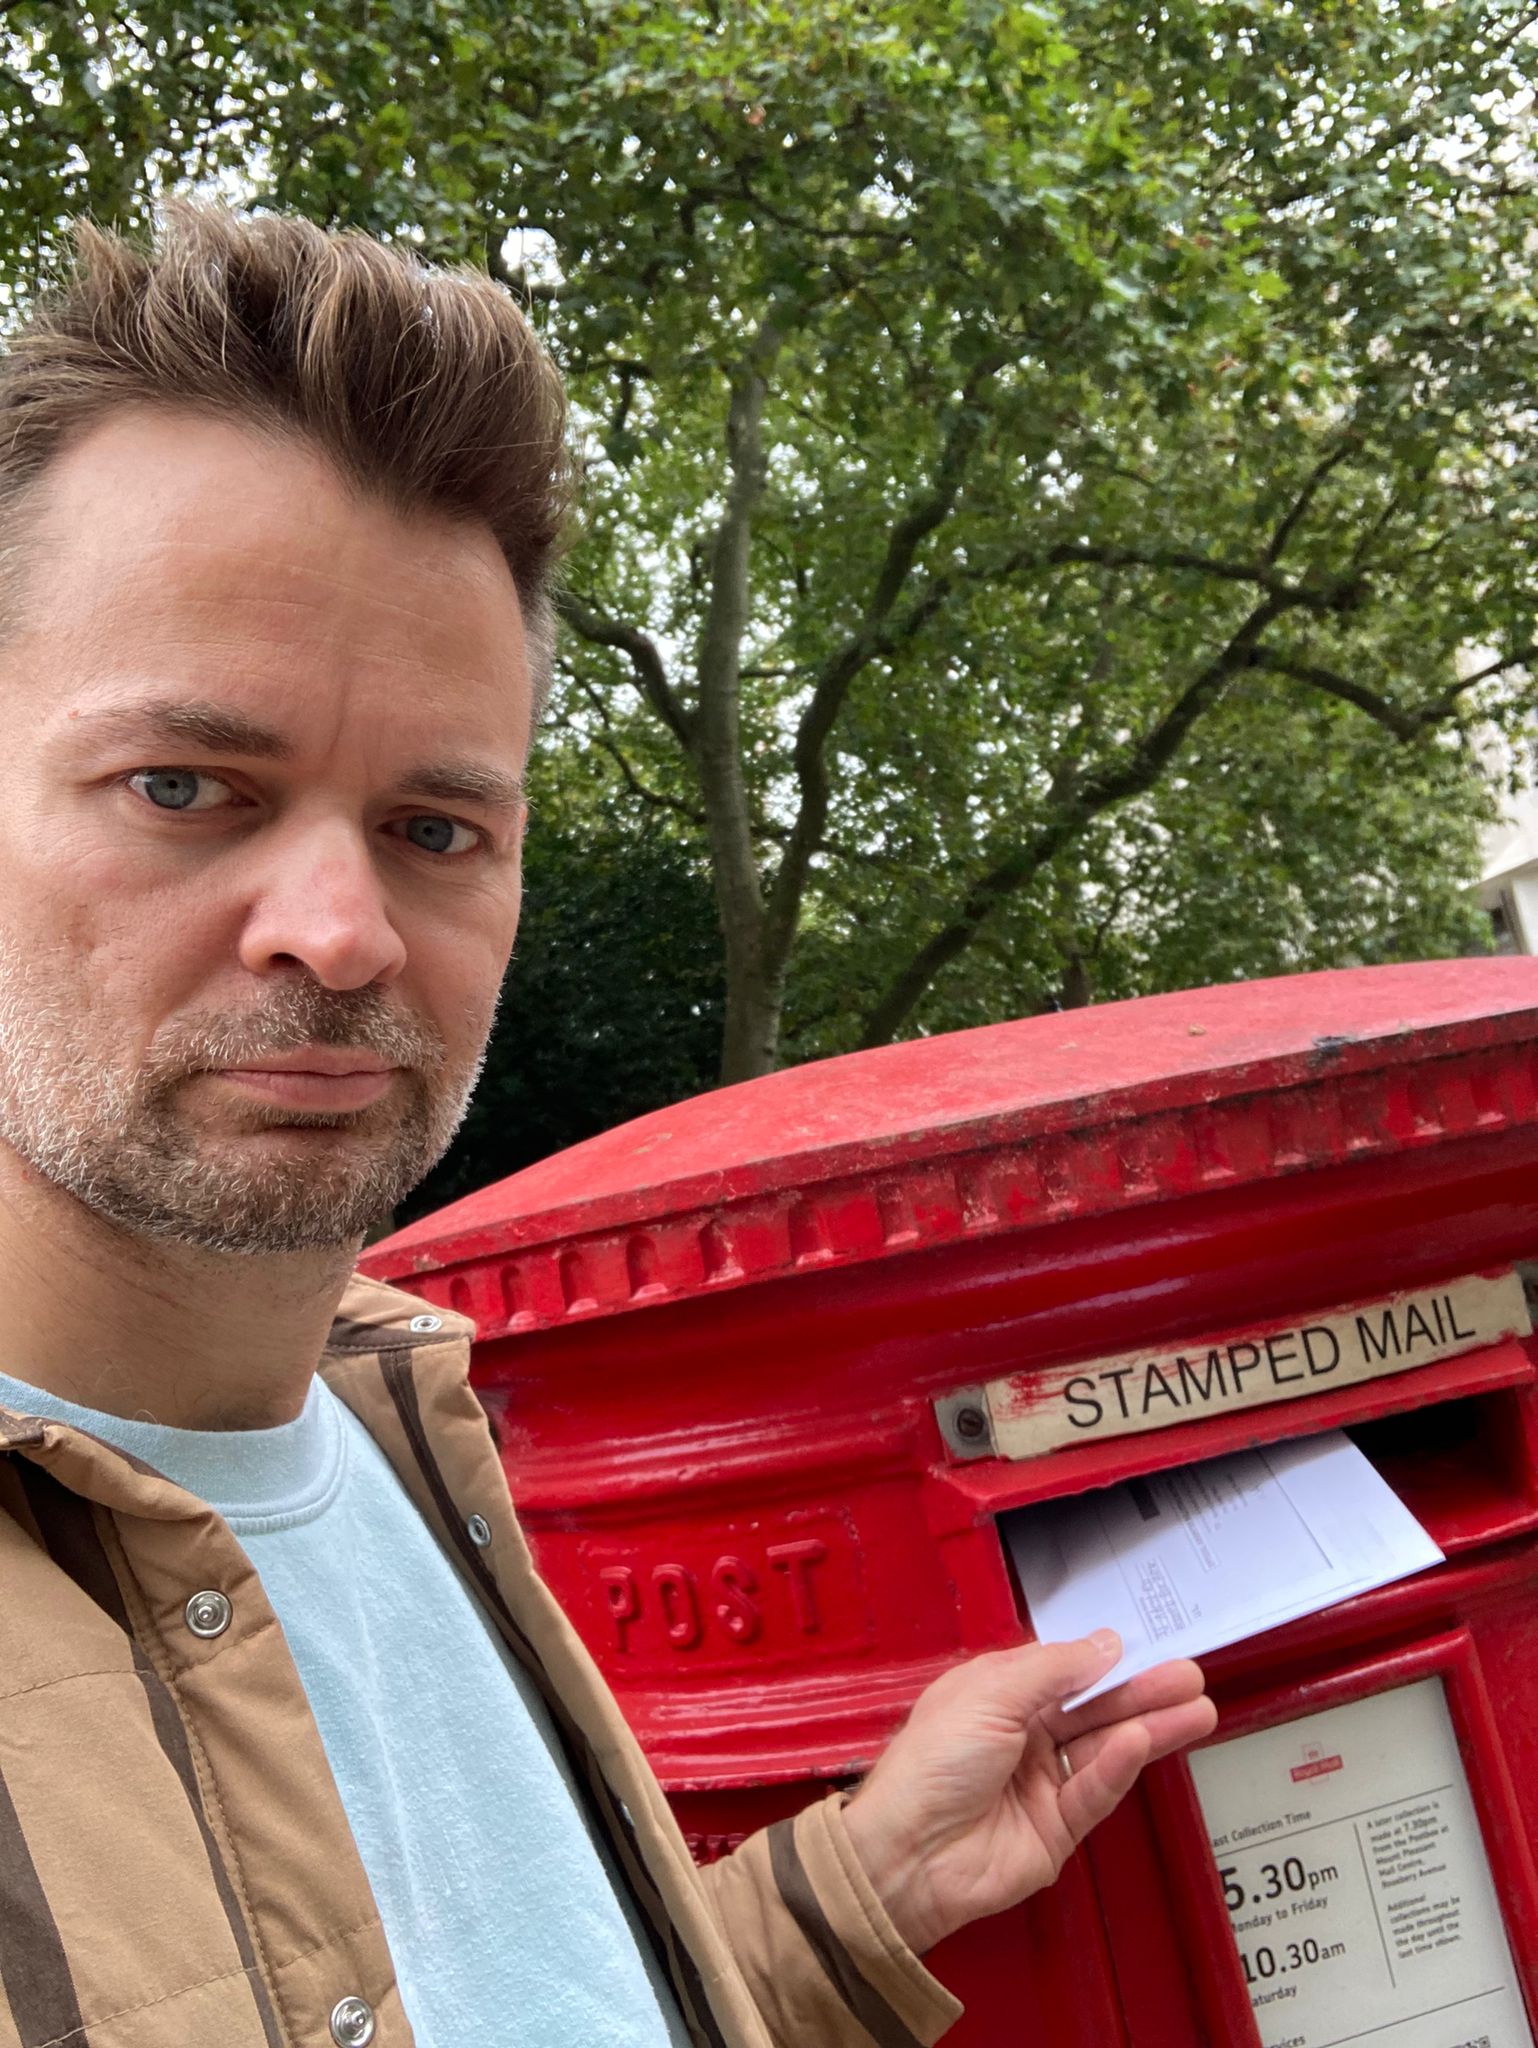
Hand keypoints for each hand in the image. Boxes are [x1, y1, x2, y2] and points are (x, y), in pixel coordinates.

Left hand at [841, 1631, 1215, 1954]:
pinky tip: (1143, 1742)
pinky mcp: (1056, 1830)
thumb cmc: (928, 1766)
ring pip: (1106, 1749)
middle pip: (1095, 1710)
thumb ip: (1053, 1670)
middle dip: (1143, 1693)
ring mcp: (1041, 1784)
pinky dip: (1118, 1766)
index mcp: (998, 1696)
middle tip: (1189, 1678)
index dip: (1105, 1660)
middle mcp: (1023, 1737)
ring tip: (1195, 1710)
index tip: (1148, 1645)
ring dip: (1150, 1728)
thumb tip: (1104, 1645)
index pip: (1065, 1672)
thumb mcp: (989, 1694)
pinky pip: (1094, 1791)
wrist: (907, 1853)